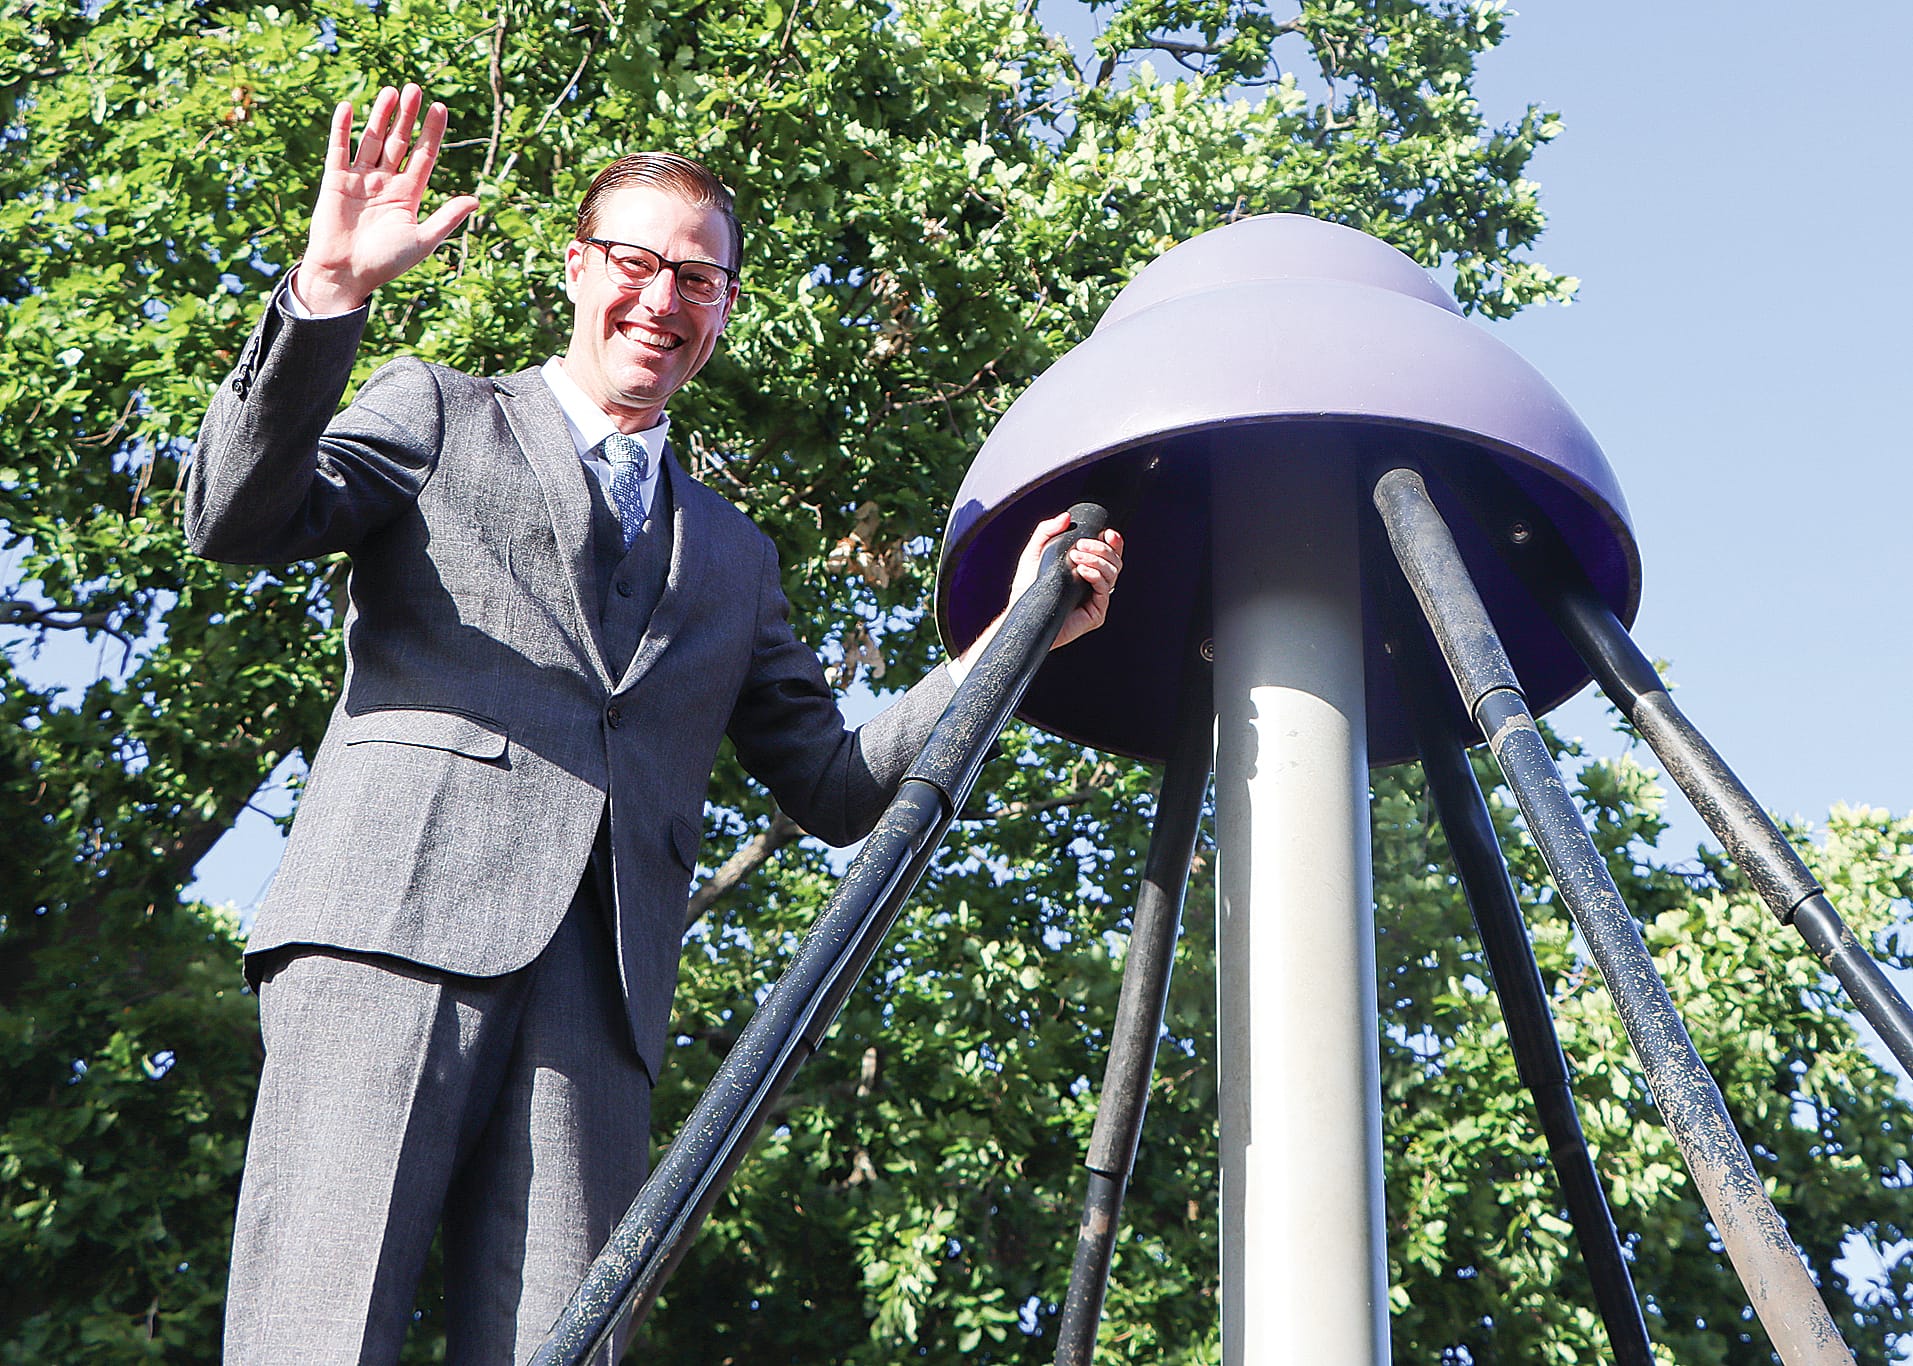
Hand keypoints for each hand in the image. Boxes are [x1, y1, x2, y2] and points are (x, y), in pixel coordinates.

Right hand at [292, 84, 478, 314]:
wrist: (347, 274)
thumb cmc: (386, 263)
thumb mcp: (422, 240)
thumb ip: (447, 218)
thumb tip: (475, 200)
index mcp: (409, 195)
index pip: (423, 156)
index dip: (431, 133)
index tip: (440, 108)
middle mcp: (386, 183)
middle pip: (399, 142)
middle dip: (407, 117)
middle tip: (414, 88)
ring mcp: (360, 179)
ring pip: (372, 140)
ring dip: (380, 116)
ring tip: (391, 91)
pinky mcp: (335, 181)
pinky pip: (339, 149)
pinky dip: (342, 129)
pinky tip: (349, 107)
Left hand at [952, 513, 1124, 679]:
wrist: (1023, 613)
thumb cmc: (1028, 587)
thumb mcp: (1035, 551)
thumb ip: (1047, 530)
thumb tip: (1066, 517)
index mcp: (1086, 568)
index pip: (1109, 552)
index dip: (1114, 542)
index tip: (1107, 533)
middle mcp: (1094, 582)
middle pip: (1115, 560)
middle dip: (1101, 548)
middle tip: (1081, 545)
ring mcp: (1097, 598)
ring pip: (1113, 572)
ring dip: (1097, 559)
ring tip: (1076, 557)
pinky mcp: (1096, 613)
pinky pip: (1105, 590)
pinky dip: (1096, 575)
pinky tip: (1082, 571)